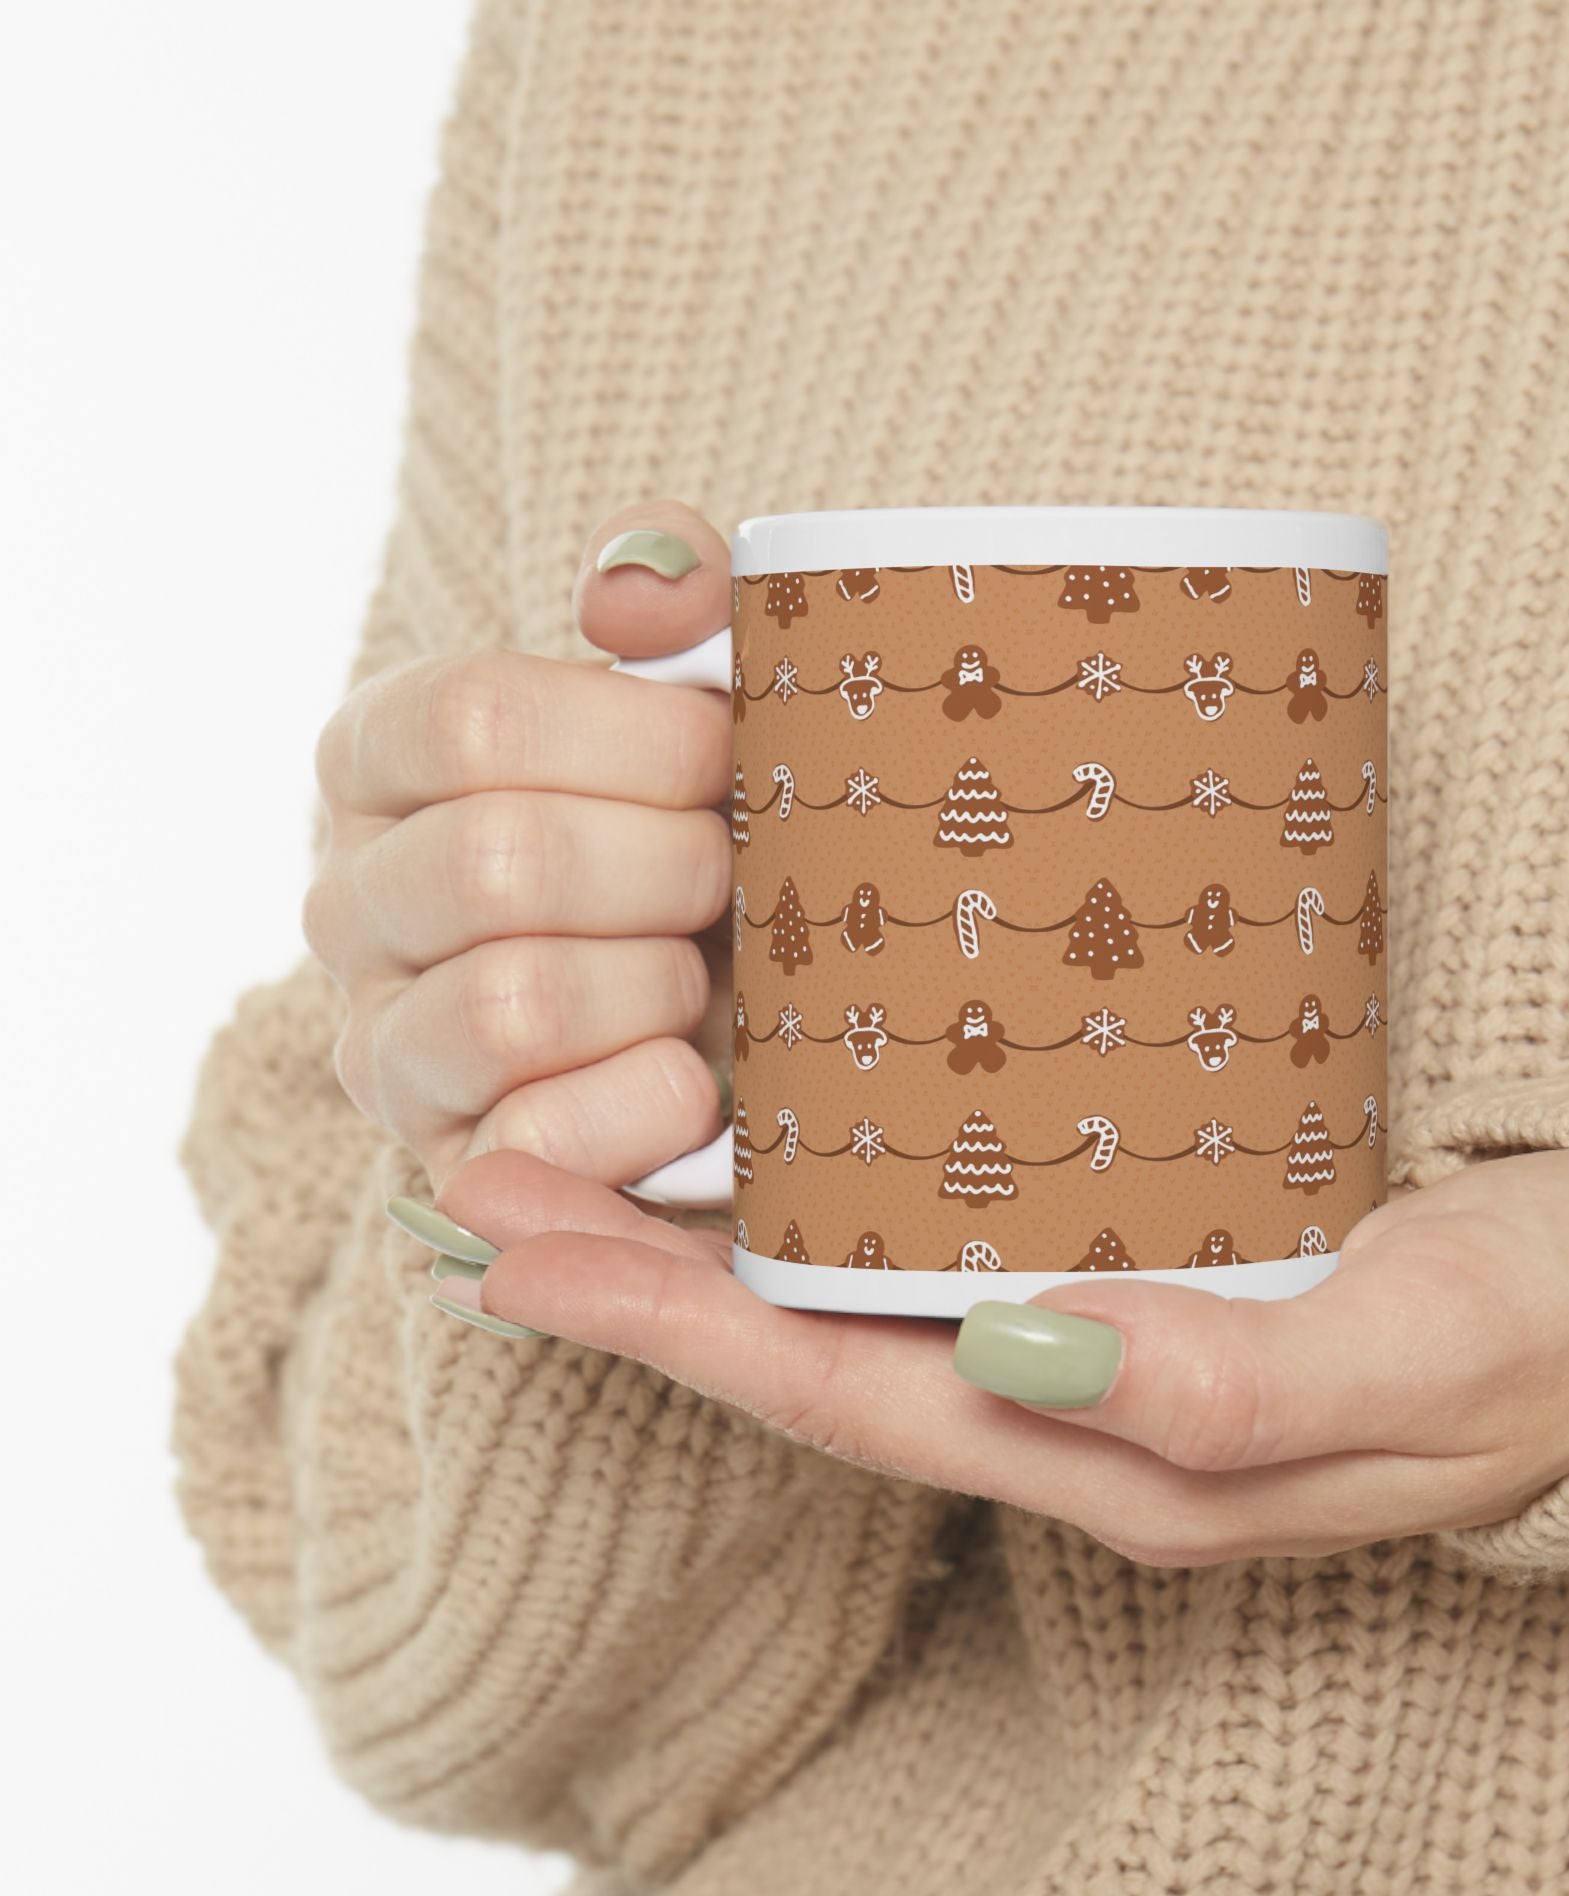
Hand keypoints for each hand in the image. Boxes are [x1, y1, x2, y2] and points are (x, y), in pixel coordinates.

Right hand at [305, 502, 734, 1189]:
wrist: (753, 1011)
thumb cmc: (716, 831)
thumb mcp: (707, 695)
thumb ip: (677, 598)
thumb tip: (632, 588)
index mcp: (384, 759)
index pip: (470, 719)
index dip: (637, 739)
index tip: (727, 756)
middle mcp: (350, 901)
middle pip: (498, 862)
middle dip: (670, 868)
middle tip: (737, 875)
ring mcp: (385, 1046)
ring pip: (511, 1003)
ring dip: (659, 985)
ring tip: (707, 976)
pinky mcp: (450, 1169)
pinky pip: (536, 1141)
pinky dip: (650, 1103)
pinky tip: (698, 1077)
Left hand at [423, 1146, 1568, 1563]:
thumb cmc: (1548, 1331)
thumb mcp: (1419, 1356)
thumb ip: (1233, 1382)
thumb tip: (1028, 1355)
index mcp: (1120, 1454)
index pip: (846, 1397)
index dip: (672, 1329)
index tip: (517, 1249)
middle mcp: (1083, 1409)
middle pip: (815, 1350)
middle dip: (639, 1278)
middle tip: (481, 1178)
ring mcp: (1107, 1340)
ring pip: (866, 1296)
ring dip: (714, 1232)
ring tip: (576, 1143)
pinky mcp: (1151, 1260)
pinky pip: (954, 1240)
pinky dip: (840, 1191)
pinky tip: (790, 1118)